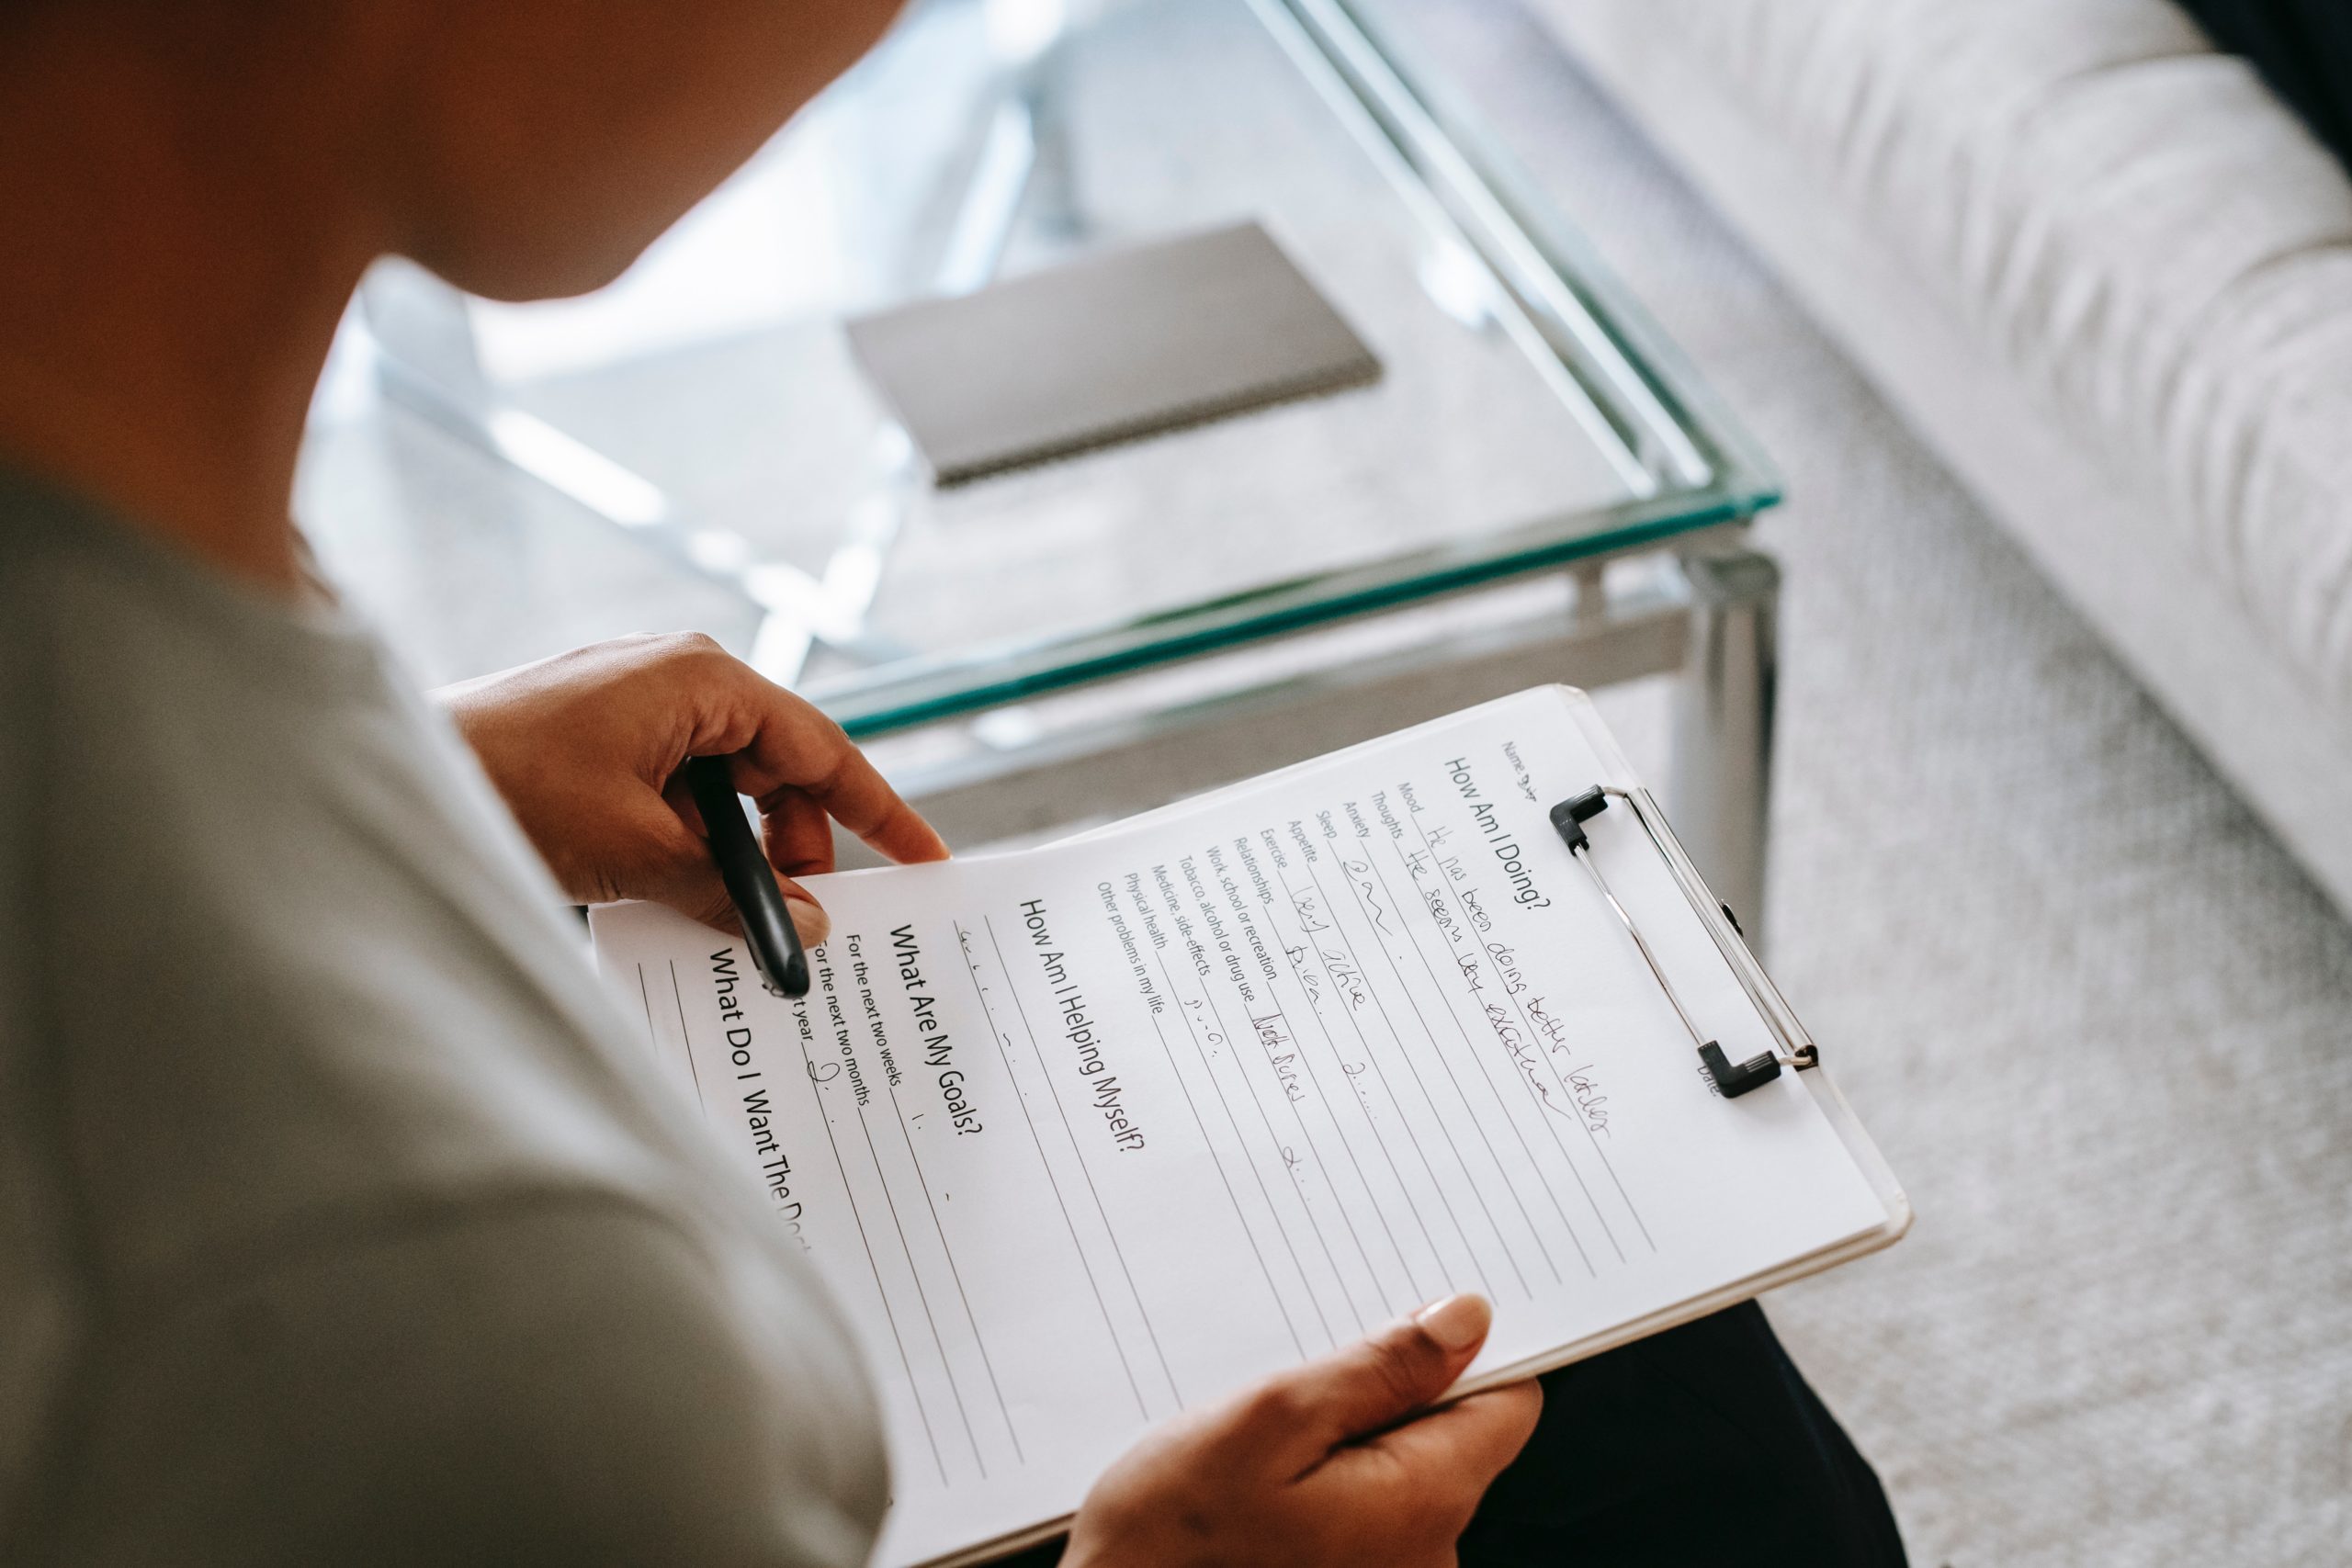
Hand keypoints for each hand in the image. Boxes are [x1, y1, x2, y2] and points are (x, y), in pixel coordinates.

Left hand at [438, 632, 947, 940]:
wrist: (390, 767)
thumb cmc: (508, 786)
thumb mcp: (635, 852)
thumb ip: (730, 889)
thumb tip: (806, 920)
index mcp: (703, 680)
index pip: (823, 750)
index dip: (880, 812)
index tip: (925, 860)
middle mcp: (679, 679)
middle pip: (778, 771)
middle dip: (795, 848)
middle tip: (800, 919)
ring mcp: (636, 706)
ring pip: (726, 789)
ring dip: (734, 854)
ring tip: (722, 915)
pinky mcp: (600, 737)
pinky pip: (676, 793)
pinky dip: (688, 845)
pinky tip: (675, 895)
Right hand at [1064, 1295, 1540, 1567]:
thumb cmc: (1170, 1542)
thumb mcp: (1267, 1419)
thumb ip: (1379, 1367)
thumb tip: (1465, 1320)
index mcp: (1422, 1504)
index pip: (1508, 1404)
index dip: (1464, 1352)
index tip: (1403, 1324)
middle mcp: (1428, 1558)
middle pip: (1452, 1438)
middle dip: (1386, 1395)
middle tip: (1298, 1382)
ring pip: (1403, 1473)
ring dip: (1347, 1440)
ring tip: (1265, 1440)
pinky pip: (1368, 1513)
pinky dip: (1327, 1484)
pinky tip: (1262, 1482)